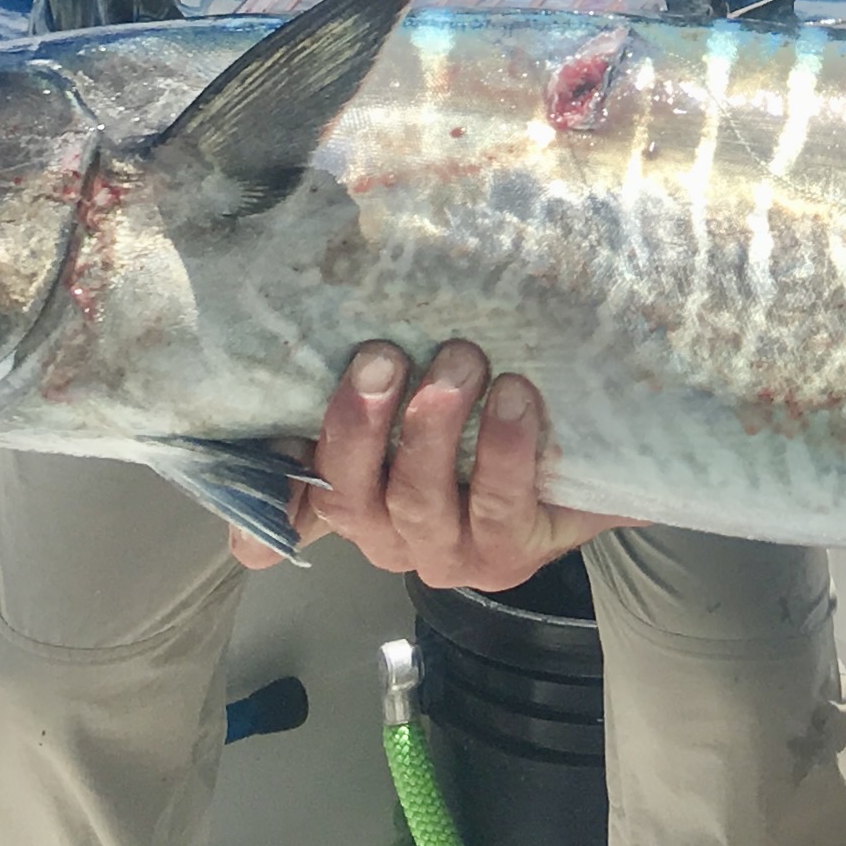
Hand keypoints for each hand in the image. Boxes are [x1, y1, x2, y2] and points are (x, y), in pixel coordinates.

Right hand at [225, 339, 639, 580]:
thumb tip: (334, 292)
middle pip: (347, 496)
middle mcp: (388, 533)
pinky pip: (497, 507)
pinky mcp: (509, 553)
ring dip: (434, 427)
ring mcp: (447, 551)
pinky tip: (516, 395)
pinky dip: (504, 449)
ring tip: (462, 360)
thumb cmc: (484, 409)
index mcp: (353, 494)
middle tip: (383, 357)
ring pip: (417, 501)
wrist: (588, 451)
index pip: (282, 513)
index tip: (265, 447)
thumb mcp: (420, 383)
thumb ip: (373, 364)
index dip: (257, 499)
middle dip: (359, 424)